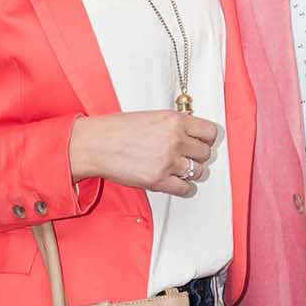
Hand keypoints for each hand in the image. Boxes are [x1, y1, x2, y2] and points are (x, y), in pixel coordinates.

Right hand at [69, 111, 220, 197]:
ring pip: (198, 171)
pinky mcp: (159, 180)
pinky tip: (176, 182)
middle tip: (187, 156)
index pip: (210, 132)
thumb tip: (192, 136)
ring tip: (179, 169)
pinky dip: (184, 188)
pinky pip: (186, 189)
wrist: (95, 144)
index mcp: (174, 120)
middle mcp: (175, 140)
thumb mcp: (152, 117)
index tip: (201, 142)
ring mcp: (168, 161)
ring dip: (191, 172)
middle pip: (205, 153)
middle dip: (197, 156)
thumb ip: (174, 126)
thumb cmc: (117, 130)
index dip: (206, 139)